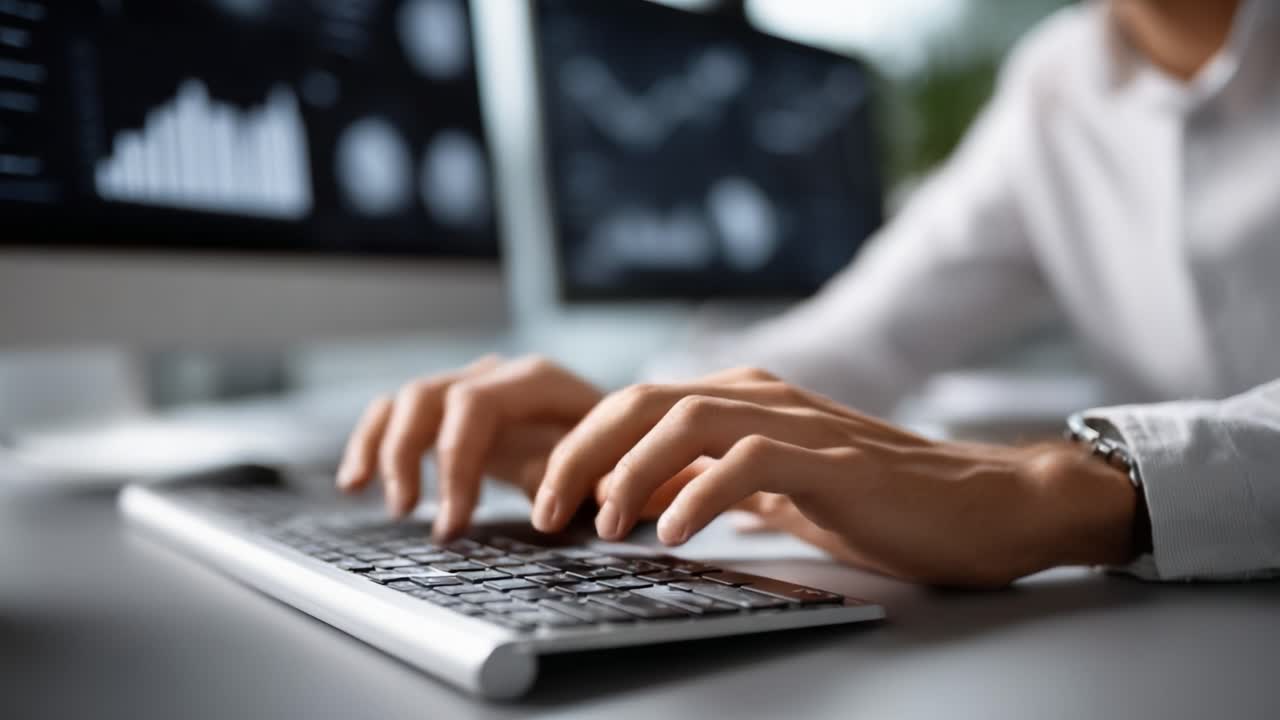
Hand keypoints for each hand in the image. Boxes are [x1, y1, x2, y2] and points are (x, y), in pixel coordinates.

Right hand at [336, 355, 602, 540]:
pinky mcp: (455, 411)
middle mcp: (497, 375)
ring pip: (405, 401)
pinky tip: (356, 484)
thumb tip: (547, 500)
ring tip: (390, 505)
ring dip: (385, 451)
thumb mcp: (606, 464)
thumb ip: (571, 475)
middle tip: (411, 514)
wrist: (627, 438)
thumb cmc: (619, 453)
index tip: (453, 523)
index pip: (474, 405)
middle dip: (409, 457)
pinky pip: (399, 415)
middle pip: (428, 396)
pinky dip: (374, 444)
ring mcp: (472, 388)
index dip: (455, 463)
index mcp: (536, 380)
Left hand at [532, 368, 1138, 586]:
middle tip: (548, 510)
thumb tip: (650, 501)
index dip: (580, 449)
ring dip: (631, 472)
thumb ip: (718, 485)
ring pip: (688, 418)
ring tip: (605, 525)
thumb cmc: (881, 501)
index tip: (546, 500)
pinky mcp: (834, 458)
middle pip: (643, 401)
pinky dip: (702, 493)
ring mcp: (798, 422)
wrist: (983, 504)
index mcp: (742, 400)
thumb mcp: (778, 492)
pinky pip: (751, 461)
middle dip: (582, 453)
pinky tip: (675, 532)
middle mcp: (762, 396)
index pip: (636, 407)